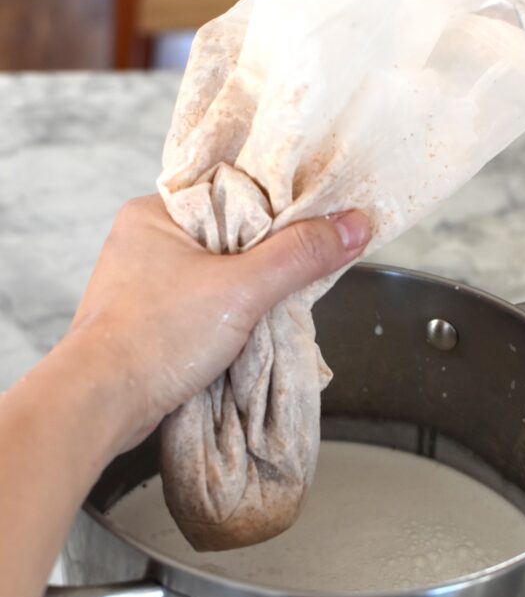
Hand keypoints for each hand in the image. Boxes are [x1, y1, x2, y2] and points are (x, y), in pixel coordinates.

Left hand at [66, 194, 370, 454]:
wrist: (99, 404)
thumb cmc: (155, 338)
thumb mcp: (241, 289)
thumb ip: (300, 256)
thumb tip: (353, 226)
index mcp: (157, 212)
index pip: (233, 192)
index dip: (278, 209)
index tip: (317, 224)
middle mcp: (147, 240)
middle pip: (230, 235)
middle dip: (267, 258)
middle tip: (304, 271)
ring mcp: (144, 283)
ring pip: (218, 274)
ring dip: (250, 294)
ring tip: (278, 307)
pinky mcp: (149, 321)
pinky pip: (203, 306)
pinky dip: (229, 319)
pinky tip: (249, 333)